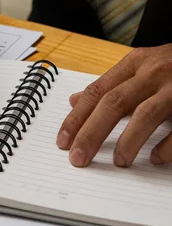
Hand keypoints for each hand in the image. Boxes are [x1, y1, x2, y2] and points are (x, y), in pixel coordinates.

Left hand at [56, 45, 171, 167]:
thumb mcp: (140, 67)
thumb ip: (110, 85)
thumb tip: (75, 102)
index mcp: (135, 63)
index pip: (97, 91)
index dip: (78, 117)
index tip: (63, 141)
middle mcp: (153, 72)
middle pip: (115, 102)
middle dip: (92, 132)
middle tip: (78, 158)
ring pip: (147, 114)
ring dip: (129, 140)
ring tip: (118, 162)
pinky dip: (168, 145)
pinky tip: (157, 159)